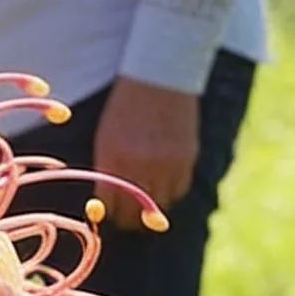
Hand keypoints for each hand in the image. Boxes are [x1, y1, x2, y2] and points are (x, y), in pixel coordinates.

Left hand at [93, 75, 198, 227]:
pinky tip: (163, 186)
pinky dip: (170, 193)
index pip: (110, 205)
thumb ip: (108, 168)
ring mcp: (167, 164)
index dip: (108, 214)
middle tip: (127, 215)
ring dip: (152, 208)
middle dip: (129, 218)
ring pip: (160, 205)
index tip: (109, 213)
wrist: (158, 78)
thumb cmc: (124, 107)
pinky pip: (180, 191)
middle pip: (135, 213)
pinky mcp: (187, 159)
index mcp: (113, 159)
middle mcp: (140, 166)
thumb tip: (108, 201)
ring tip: (145, 202)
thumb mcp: (106, 136)